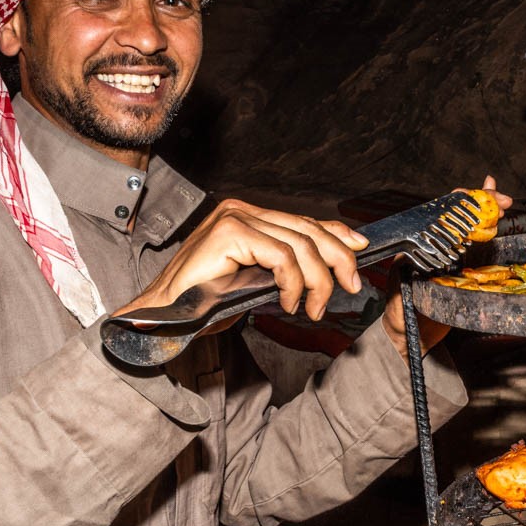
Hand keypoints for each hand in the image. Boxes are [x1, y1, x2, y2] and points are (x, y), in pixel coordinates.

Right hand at [113, 199, 366, 324]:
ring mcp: (235, 218)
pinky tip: (288, 302)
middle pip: (307, 230)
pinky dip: (293, 283)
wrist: (164, 315)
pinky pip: (282, 256)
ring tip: (312, 308)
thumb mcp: (258, 281)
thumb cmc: (205, 302)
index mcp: (247, 216)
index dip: (336, 234)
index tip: (361, 249)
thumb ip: (287, 267)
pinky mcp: (230, 233)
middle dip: (338, 259)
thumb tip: (329, 262)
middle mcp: (241, 210)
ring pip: (300, 245)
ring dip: (316, 281)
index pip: (303, 221)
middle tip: (350, 286)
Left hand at [381, 175, 512, 359]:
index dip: (463, 200)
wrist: (409, 337)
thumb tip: (411, 253)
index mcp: (421, 242)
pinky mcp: (465, 273)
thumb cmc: (399, 312)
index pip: (443, 211)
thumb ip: (406, 268)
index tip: (481, 195)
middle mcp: (438, 245)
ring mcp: (453, 258)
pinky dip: (494, 237)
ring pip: (474, 229)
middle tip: (505, 201)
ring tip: (506, 204)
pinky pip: (481, 252)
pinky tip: (504, 224)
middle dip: (484, 202)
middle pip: (462, 215)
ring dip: (491, 214)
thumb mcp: (401, 285)